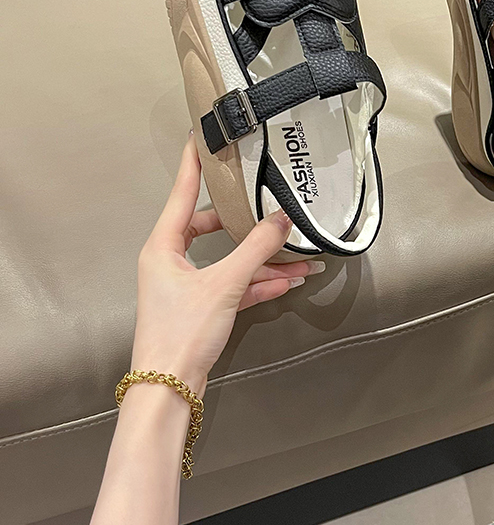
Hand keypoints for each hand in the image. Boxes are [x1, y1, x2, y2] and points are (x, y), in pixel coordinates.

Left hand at [130, 135, 322, 394]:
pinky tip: (287, 282)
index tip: (201, 137)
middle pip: (212, 228)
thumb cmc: (183, 330)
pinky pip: (234, 286)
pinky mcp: (202, 308)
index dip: (194, 164)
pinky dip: (258, 284)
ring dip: (263, 262)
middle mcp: (172, 260)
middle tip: (267, 203)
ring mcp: (187, 286)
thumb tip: (283, 220)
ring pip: (230, 262)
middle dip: (246, 224)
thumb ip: (256, 249)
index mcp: (163, 245)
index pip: (182, 192)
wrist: (170, 388)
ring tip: (300, 258)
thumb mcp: (224, 284)